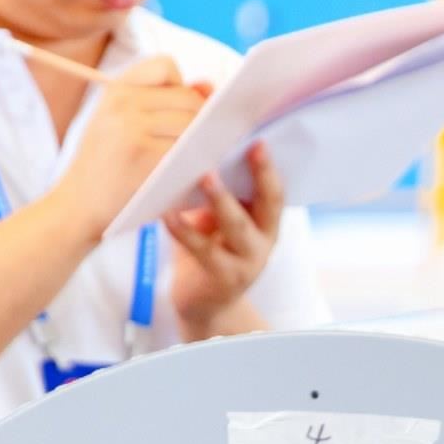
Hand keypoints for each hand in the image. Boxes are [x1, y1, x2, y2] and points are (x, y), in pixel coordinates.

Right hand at [48, 55, 205, 242]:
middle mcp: (122, 103)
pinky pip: (189, 151)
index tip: (180, 110)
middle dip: (202, 120)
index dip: (183, 86)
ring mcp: (132, 129)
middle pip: (188, 98)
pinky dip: (198, 161)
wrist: (77, 206)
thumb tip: (209, 85)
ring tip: (196, 158)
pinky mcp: (145, 158)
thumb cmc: (106, 166)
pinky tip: (193, 173)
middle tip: (199, 143)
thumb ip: (160, 101)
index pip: (166, 66)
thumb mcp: (118, 123)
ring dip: (204, 142)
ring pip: (192, 124)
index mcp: (116, 89)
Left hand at [164, 144, 284, 337]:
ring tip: (205, 177)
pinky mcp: (223, 278)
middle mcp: (263, 241)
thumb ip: (214, 192)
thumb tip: (197, 148)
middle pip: (268, 205)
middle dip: (259, 176)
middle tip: (248, 149)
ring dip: (222, 200)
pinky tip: (168, 213)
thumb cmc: (207, 249)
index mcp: (266, 222)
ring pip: (237, 227)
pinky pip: (203, 250)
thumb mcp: (215, 218)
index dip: (269, 168)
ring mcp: (247, 262)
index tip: (259, 141)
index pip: (275, 192)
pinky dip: (184, 230)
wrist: (202, 301)